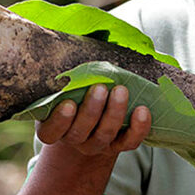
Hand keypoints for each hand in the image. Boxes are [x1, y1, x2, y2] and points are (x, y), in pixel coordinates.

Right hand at [36, 84, 151, 156]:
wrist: (90, 124)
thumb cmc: (73, 96)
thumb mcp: (62, 90)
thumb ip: (65, 79)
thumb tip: (73, 49)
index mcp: (54, 128)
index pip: (51, 131)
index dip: (59, 120)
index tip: (68, 104)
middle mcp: (74, 139)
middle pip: (79, 132)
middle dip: (91, 110)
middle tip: (100, 88)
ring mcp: (97, 144)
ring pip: (105, 135)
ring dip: (114, 113)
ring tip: (121, 90)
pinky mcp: (118, 145)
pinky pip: (129, 141)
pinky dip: (138, 128)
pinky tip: (143, 110)